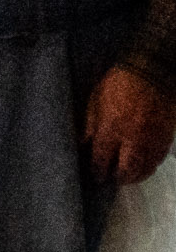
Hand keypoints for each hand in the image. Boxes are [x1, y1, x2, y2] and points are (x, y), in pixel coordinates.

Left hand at [85, 67, 175, 185]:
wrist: (152, 72)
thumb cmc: (118, 84)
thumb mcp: (95, 101)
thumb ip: (90, 125)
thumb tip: (84, 144)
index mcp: (111, 129)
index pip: (102, 160)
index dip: (98, 170)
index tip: (96, 175)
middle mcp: (133, 139)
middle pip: (126, 170)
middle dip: (118, 178)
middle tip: (112, 179)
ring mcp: (152, 140)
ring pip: (146, 168)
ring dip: (135, 176)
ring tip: (127, 176)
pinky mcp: (166, 137)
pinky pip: (158, 159)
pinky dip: (150, 166)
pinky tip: (143, 165)